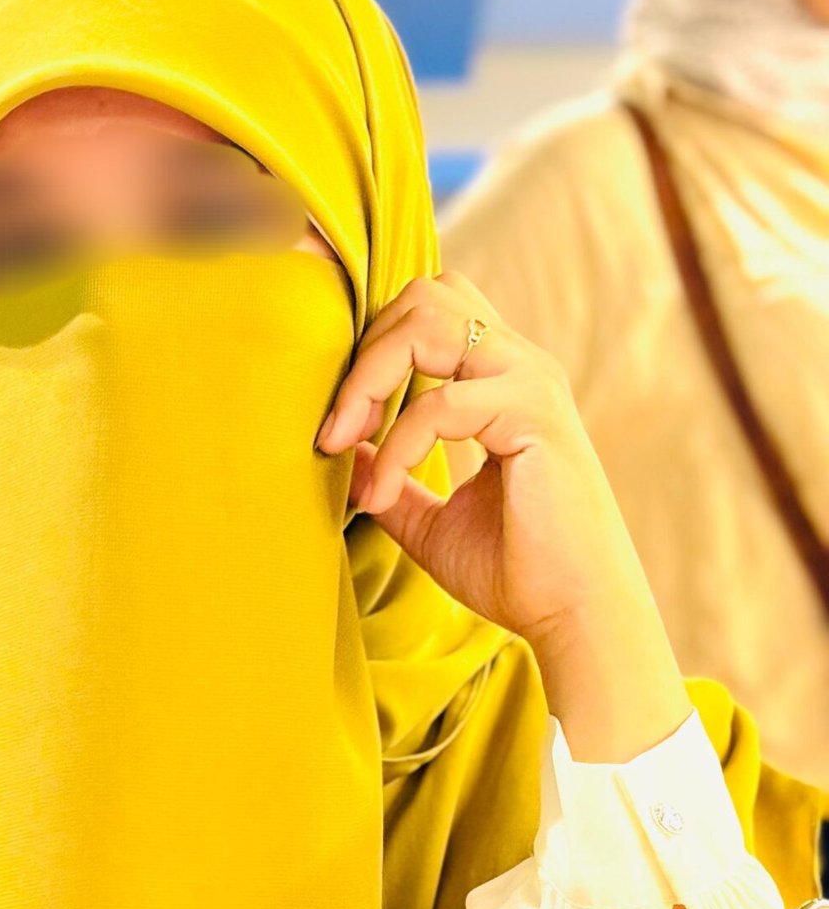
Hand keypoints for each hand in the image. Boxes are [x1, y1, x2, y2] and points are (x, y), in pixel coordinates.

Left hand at [317, 270, 689, 763]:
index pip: (427, 310)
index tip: (334, 429)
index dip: (371, 352)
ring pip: (429, 320)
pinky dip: (396, 447)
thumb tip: (340, 448)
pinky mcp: (535, 414)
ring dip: (370, 378)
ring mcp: (530, 382)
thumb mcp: (430, 520)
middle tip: (333, 429)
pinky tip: (382, 495)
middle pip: (424, 294)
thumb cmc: (516, 571)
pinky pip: (440, 402)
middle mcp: (519, 366)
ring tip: (340, 443)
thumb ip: (388, 475)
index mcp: (500, 379)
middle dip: (364, 352)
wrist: (575, 615)